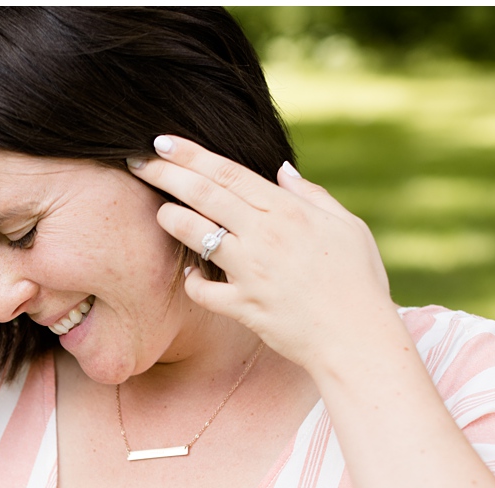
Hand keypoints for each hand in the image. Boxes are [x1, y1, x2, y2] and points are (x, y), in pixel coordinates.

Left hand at [127, 135, 405, 375]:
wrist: (358, 338)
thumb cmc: (358, 280)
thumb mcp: (347, 226)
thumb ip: (312, 195)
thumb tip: (283, 171)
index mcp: (289, 212)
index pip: (229, 174)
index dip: (192, 156)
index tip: (161, 142)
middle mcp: (265, 236)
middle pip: (204, 196)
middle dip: (165, 175)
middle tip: (136, 162)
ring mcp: (251, 272)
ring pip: (196, 236)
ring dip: (172, 221)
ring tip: (160, 213)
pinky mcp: (243, 306)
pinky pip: (202, 290)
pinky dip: (193, 281)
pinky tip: (191, 274)